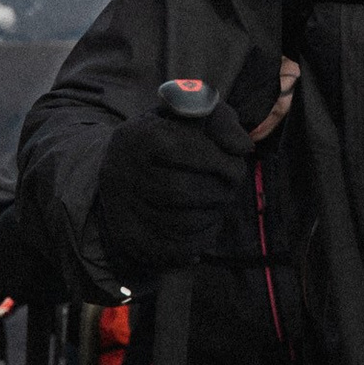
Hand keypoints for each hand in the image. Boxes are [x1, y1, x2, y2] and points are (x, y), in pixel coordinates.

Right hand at [95, 95, 255, 280]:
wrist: (126, 166)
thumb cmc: (170, 135)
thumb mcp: (192, 116)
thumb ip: (220, 121)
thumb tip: (242, 147)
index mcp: (138, 136)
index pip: (182, 150)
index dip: (218, 161)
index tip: (236, 166)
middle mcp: (121, 172)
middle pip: (180, 191)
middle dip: (218, 192)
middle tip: (230, 188)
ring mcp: (122, 208)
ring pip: (178, 223)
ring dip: (212, 216)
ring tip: (219, 204)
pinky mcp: (130, 237)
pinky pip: (172, 248)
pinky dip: (200, 239)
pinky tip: (208, 223)